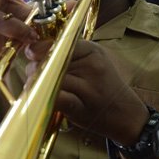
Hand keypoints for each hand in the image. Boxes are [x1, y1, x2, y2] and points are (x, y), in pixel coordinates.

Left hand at [25, 39, 147, 141]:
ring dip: (37, 83)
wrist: (127, 116)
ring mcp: (88, 86)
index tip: (31, 54)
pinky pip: (57, 96)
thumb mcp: (92, 64)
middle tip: (33, 76)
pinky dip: (44, 96)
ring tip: (35, 89)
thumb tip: (33, 51)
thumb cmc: (105, 90)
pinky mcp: (81, 106)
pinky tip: (39, 98)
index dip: (41, 48)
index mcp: (93, 51)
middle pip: (53, 60)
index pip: (61, 42)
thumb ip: (69, 56)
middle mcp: (92, 65)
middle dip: (36, 68)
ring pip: (51, 77)